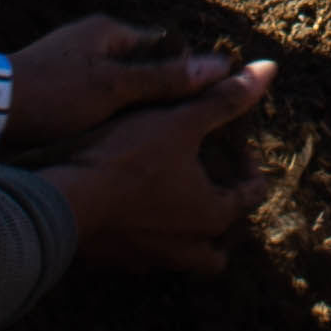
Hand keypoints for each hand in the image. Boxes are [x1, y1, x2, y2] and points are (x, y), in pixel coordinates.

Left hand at [0, 17, 240, 156]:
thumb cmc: (49, 95)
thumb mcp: (113, 88)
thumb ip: (164, 78)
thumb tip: (219, 66)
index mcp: (108, 32)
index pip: (167, 49)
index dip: (189, 75)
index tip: (210, 103)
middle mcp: (94, 44)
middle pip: (146, 70)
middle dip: (165, 96)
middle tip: (188, 127)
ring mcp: (76, 68)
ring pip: (124, 90)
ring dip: (138, 111)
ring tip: (157, 140)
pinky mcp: (61, 92)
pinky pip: (101, 103)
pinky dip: (113, 119)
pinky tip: (121, 144)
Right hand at [46, 58, 275, 272]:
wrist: (62, 201)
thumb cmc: (126, 160)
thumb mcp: (179, 121)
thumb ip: (224, 99)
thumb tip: (268, 69)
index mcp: (212, 216)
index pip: (253, 195)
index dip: (250, 164)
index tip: (233, 143)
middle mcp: (187, 248)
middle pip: (219, 249)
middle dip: (219, 222)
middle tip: (208, 188)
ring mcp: (149, 260)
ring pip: (182, 257)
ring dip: (184, 235)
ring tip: (170, 200)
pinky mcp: (115, 261)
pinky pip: (142, 255)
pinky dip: (145, 237)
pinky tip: (130, 209)